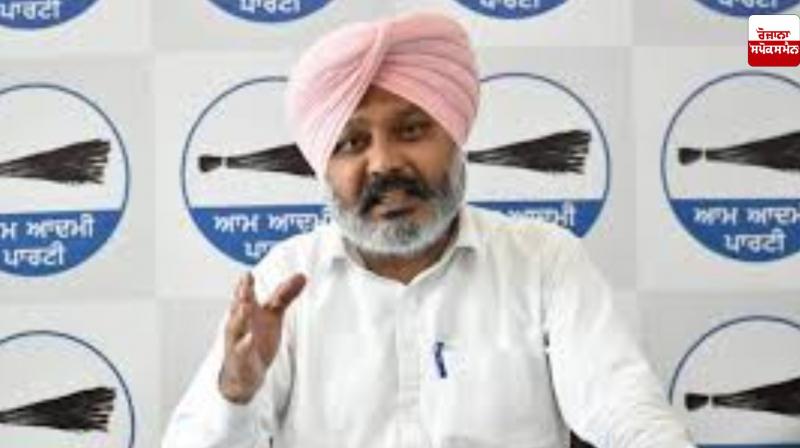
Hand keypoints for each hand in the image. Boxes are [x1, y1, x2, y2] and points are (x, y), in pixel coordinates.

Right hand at [218, 272, 305, 403]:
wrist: (244, 372)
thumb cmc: (256, 339)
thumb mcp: (273, 315)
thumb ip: (284, 295)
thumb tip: (301, 276)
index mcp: (247, 312)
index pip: (246, 295)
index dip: (246, 284)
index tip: (248, 274)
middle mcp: (239, 324)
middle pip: (239, 306)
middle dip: (241, 294)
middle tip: (245, 283)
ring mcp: (237, 341)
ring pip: (236, 327)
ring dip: (240, 316)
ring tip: (245, 306)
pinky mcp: (241, 358)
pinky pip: (242, 351)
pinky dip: (245, 345)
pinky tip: (249, 339)